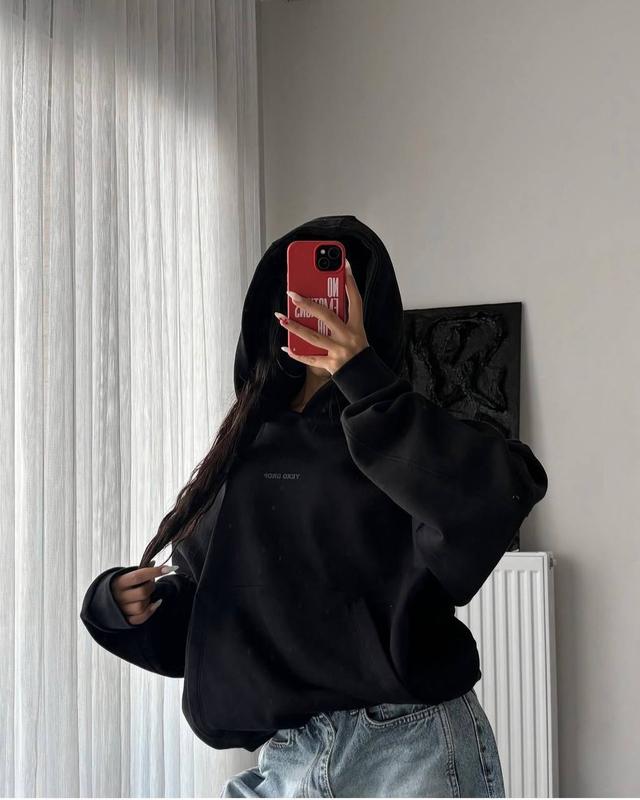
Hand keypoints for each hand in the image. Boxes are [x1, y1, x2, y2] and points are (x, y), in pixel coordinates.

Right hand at [110, 560, 177, 624]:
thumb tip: (154, 562)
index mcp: (118, 582)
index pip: (138, 576)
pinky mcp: (125, 620)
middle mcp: (118, 597)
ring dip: (149, 600)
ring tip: (147, 595)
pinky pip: (141, 618)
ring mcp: (121, 609)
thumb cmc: (120, 586)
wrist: (104, 601)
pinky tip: (155, 603)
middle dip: (151, 586)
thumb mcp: (126, 576)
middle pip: (143, 592)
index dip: (155, 571)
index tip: (169, 568)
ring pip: (141, 606)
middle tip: (150, 583)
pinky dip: (151, 611)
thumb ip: (139, 571)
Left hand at [275, 259, 368, 374]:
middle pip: (328, 317)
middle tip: (292, 294)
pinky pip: (310, 359)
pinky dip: (297, 354)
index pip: (355, 300)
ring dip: (296, 327)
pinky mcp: (331, 365)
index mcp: (357, 326)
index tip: (344, 263)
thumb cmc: (356, 349)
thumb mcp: (355, 331)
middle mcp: (349, 337)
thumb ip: (341, 318)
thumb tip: (318, 302)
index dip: (350, 281)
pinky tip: (286, 346)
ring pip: (314, 338)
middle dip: (309, 304)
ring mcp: (339, 352)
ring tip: (282, 318)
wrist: (363, 376)